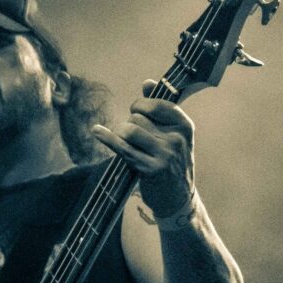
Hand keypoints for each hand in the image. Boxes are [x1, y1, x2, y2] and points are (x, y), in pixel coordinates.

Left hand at [93, 79, 194, 217]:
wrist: (178, 199)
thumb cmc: (173, 163)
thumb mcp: (174, 135)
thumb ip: (160, 109)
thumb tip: (147, 83)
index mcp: (185, 126)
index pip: (157, 104)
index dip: (140, 105)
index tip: (136, 111)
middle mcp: (177, 139)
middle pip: (138, 117)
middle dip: (130, 124)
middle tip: (135, 139)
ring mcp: (164, 155)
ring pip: (129, 130)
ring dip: (121, 134)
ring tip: (127, 144)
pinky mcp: (150, 170)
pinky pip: (123, 148)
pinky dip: (107, 138)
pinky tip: (97, 131)